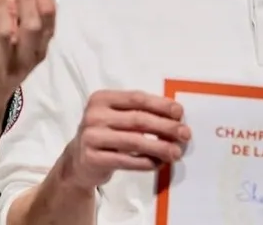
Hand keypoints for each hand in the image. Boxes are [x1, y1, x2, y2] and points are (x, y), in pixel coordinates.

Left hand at [0, 0, 55, 127]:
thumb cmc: (1, 71)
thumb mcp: (16, 47)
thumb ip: (14, 18)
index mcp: (37, 52)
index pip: (50, 28)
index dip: (48, 6)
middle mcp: (25, 58)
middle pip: (33, 27)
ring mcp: (4, 62)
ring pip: (6, 30)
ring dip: (3, 3)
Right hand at [64, 90, 190, 190]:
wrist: (78, 160)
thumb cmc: (105, 134)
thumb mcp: (115, 117)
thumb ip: (138, 112)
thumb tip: (174, 117)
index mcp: (101, 98)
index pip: (136, 98)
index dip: (160, 105)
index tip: (179, 112)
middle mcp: (94, 115)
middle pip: (138, 119)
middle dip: (165, 127)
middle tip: (185, 134)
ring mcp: (91, 137)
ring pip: (134, 141)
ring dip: (159, 147)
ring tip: (176, 152)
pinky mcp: (92, 158)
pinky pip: (126, 161)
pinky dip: (145, 162)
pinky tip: (158, 163)